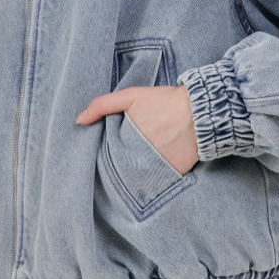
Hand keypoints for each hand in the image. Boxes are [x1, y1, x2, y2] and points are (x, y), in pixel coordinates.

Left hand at [76, 84, 199, 175]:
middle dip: (121, 168)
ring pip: (139, 179)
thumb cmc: (164, 101)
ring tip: (136, 170)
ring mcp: (158, 168)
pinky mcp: (174, 174)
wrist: (199, 109)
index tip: (107, 157)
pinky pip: (160, 183)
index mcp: (127, 142)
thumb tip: (79, 120)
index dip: (107, 158)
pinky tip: (153, 173)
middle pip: (122, 171)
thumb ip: (103, 105)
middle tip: (123, 163)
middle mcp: (140, 159)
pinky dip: (156, 180)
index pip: (108, 159)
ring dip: (136, 176)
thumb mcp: (131, 96)